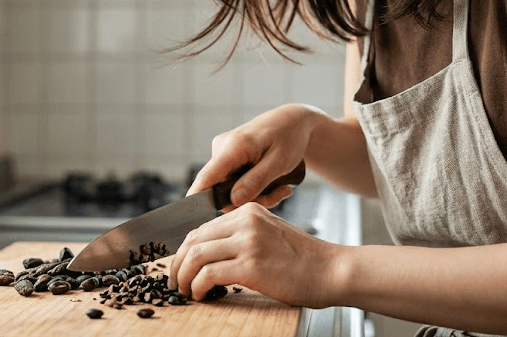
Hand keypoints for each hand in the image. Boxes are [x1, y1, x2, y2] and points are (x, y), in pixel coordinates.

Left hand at [169, 202, 341, 307]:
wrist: (332, 270)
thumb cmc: (304, 260)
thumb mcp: (270, 235)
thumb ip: (243, 236)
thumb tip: (210, 253)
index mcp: (248, 212)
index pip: (202, 227)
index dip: (185, 249)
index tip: (180, 266)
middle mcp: (245, 221)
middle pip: (194, 239)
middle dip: (178, 262)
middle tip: (174, 281)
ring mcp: (248, 242)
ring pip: (196, 255)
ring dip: (184, 276)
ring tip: (184, 290)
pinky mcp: (251, 265)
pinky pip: (209, 274)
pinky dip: (197, 286)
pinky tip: (200, 295)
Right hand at [190, 104, 319, 208]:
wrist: (292, 121)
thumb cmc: (289, 137)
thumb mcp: (280, 162)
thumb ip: (256, 181)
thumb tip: (233, 201)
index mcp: (233, 146)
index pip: (207, 177)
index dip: (197, 199)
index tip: (195, 218)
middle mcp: (221, 148)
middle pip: (222, 190)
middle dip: (251, 200)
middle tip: (280, 194)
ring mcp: (223, 153)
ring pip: (231, 190)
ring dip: (256, 195)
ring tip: (281, 188)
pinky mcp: (228, 159)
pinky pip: (235, 183)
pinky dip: (254, 188)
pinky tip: (273, 183)